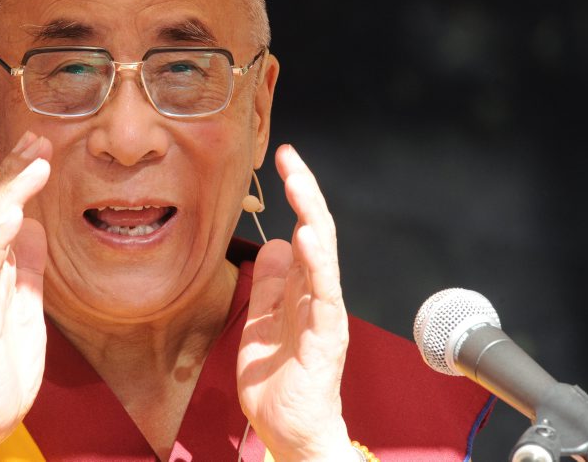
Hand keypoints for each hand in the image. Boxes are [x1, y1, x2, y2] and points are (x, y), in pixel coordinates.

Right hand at [0, 131, 51, 459]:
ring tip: (34, 160)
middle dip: (15, 170)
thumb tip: (38, 228)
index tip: (41, 146)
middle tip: (37, 137)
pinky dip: (0, 233)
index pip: (4, 213)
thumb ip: (28, 268)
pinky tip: (15, 210)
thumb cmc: (1, 368)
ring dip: (12, 189)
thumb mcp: (26, 307)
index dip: (20, 178)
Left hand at [236, 144, 356, 461]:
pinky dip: (316, 264)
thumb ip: (271, 284)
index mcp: (303, 289)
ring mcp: (324, 315)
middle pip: (319, 233)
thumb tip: (276, 244)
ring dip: (313, 219)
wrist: (288, 429)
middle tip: (292, 158)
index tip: (284, 158)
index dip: (297, 194)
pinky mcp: (324, 338)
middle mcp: (319, 296)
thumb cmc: (278, 379)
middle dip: (306, 193)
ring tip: (301, 187)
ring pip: (324, 258)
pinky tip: (306, 239)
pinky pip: (322, 294)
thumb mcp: (263, 321)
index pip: (305, 230)